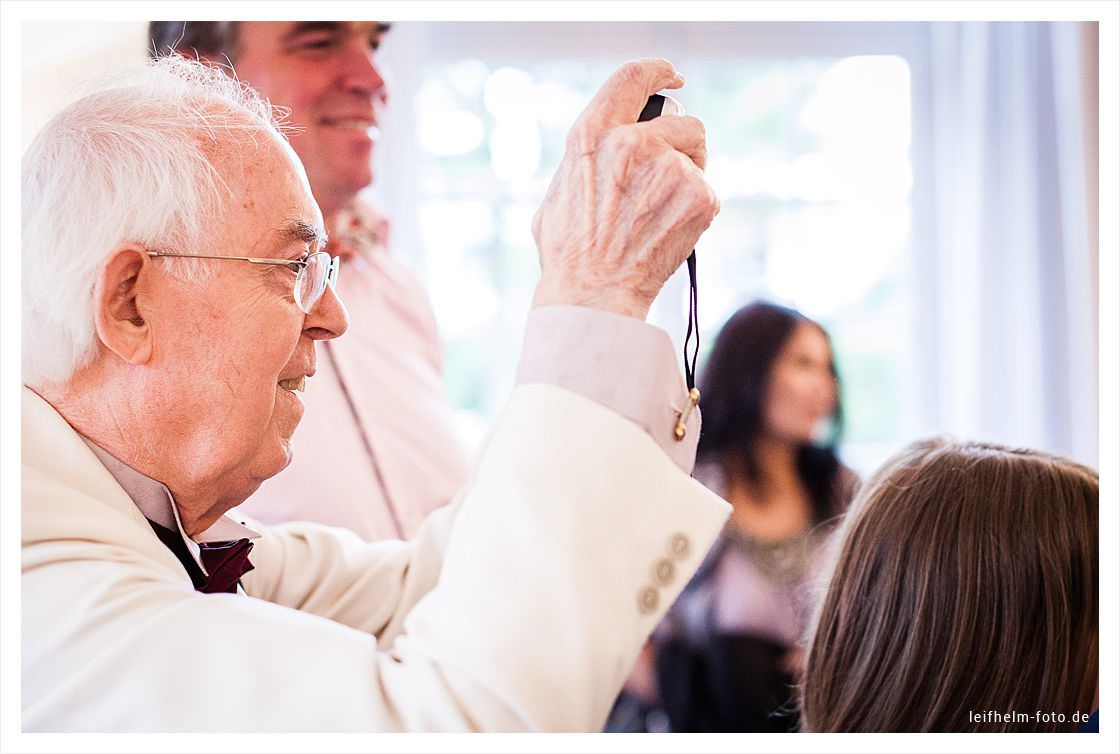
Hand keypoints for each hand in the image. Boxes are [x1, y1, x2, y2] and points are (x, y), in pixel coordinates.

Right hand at [531, 58, 719, 318]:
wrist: (594, 294)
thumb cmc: (570, 253)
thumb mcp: (559, 191)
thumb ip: (587, 161)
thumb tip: (606, 149)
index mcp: (593, 135)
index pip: (633, 77)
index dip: (659, 72)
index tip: (674, 77)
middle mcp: (631, 142)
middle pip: (682, 121)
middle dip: (681, 144)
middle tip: (667, 178)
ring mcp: (668, 167)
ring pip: (698, 156)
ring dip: (688, 177)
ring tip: (660, 214)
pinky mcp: (698, 195)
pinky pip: (707, 192)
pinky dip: (695, 211)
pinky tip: (670, 232)